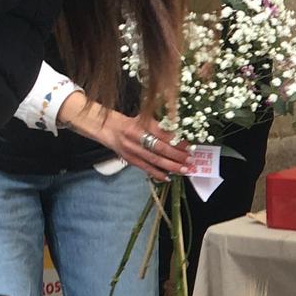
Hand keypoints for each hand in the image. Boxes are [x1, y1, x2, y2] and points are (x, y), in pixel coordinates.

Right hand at [61, 96, 193, 178]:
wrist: (105, 127)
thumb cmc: (129, 122)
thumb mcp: (143, 118)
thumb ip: (159, 126)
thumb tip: (179, 134)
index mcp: (141, 124)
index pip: (162, 134)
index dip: (177, 141)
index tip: (189, 146)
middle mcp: (136, 137)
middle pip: (160, 148)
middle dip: (177, 155)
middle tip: (190, 160)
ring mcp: (131, 149)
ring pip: (154, 160)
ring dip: (171, 166)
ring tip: (184, 169)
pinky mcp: (129, 159)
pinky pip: (145, 168)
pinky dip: (157, 174)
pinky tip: (168, 177)